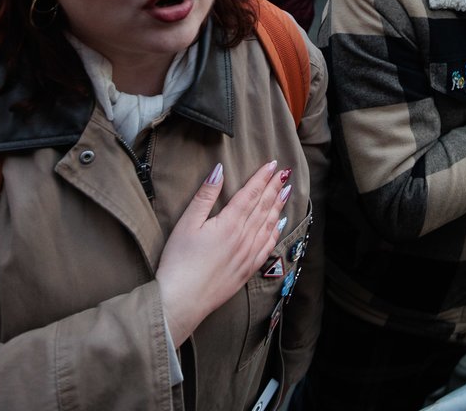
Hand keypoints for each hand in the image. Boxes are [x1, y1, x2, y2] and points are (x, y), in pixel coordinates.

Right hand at [157, 160, 288, 343]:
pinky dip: (275, 233)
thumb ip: (205, 196)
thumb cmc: (179, 261)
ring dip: (278, 206)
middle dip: (274, 187)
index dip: (262, 177)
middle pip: (263, 206)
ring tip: (286, 192)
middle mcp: (244, 237)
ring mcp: (248, 255)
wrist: (182, 300)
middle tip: (285, 173)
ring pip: (269, 225)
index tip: (272, 164)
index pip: (251, 194)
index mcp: (229, 223)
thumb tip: (219, 170)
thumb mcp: (187, 223)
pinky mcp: (247, 270)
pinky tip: (279, 225)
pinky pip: (267, 247)